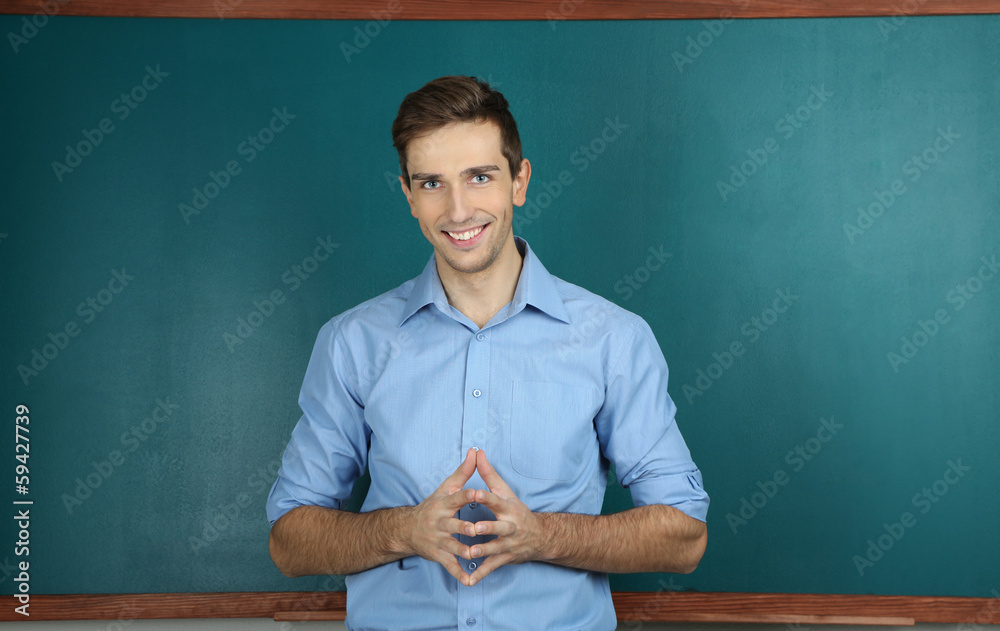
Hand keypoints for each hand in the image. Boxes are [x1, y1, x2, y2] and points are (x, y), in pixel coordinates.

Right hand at [405, 447, 477, 585]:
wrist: (406, 530)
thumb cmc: (432, 506)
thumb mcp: (445, 488)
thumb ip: (463, 472)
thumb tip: (476, 452)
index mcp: (444, 504)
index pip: (457, 498)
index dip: (468, 495)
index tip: (480, 493)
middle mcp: (440, 522)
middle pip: (455, 524)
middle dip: (466, 527)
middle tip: (479, 530)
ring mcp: (439, 540)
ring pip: (453, 546)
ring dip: (464, 551)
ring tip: (476, 555)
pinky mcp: (438, 555)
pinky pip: (449, 565)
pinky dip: (459, 574)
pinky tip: (470, 581)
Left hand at [465, 449, 547, 585]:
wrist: (541, 537)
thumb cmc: (516, 510)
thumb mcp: (505, 491)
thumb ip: (488, 473)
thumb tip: (477, 452)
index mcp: (508, 508)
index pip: (496, 500)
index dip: (486, 497)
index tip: (474, 493)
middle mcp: (510, 526)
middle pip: (499, 527)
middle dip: (488, 528)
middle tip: (475, 528)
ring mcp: (509, 544)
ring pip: (495, 549)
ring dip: (482, 552)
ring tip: (469, 553)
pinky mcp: (506, 558)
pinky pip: (492, 567)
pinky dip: (481, 575)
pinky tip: (469, 581)